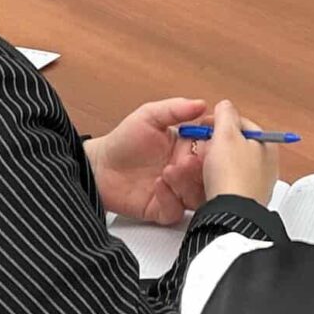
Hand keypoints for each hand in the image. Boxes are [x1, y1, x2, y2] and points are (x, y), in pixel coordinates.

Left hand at [85, 97, 209, 225]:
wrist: (98, 167)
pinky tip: (158, 184)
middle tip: (190, 159)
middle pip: (208, 174)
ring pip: (196, 195)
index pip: (212, 147)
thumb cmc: (123, 140)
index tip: (213, 139)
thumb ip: (175, 109)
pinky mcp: (163, 209)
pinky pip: (176, 210)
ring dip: (187, 183)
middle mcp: (185, 171)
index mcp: (187, 147)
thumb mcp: (148, 116)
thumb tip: (201, 103)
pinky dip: (170, 198)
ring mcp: (176, 191)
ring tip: (171, 171)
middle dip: (202, 167)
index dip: (215, 145)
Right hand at [197, 100, 280, 206]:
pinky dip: (214, 180)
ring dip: (212, 162)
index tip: (205, 126)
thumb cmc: (233, 177)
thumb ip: (225, 114)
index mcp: (266, 145)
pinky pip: (226, 183)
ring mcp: (255, 183)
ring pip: (229, 164)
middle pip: (234, 144)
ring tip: (201, 165)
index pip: (241, 123)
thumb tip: (225, 106)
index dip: (219, 122)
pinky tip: (205, 183)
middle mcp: (265, 165)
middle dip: (215, 144)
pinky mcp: (244, 199)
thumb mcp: (226, 134)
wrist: (231, 214)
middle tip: (202, 147)